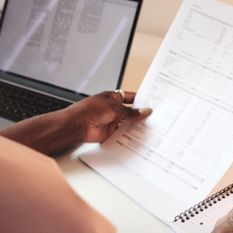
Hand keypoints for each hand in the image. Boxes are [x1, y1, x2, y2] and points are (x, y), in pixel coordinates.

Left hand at [0, 90, 150, 154]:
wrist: (77, 125)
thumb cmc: (89, 110)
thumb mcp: (114, 107)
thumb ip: (130, 111)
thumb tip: (144, 111)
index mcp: (113, 97)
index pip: (131, 97)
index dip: (141, 99)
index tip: (152, 102)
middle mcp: (114, 109)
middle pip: (131, 111)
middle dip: (141, 114)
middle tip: (154, 116)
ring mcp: (112, 121)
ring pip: (128, 123)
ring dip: (136, 125)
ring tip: (150, 127)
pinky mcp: (110, 133)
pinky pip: (123, 134)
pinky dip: (130, 135)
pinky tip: (139, 136)